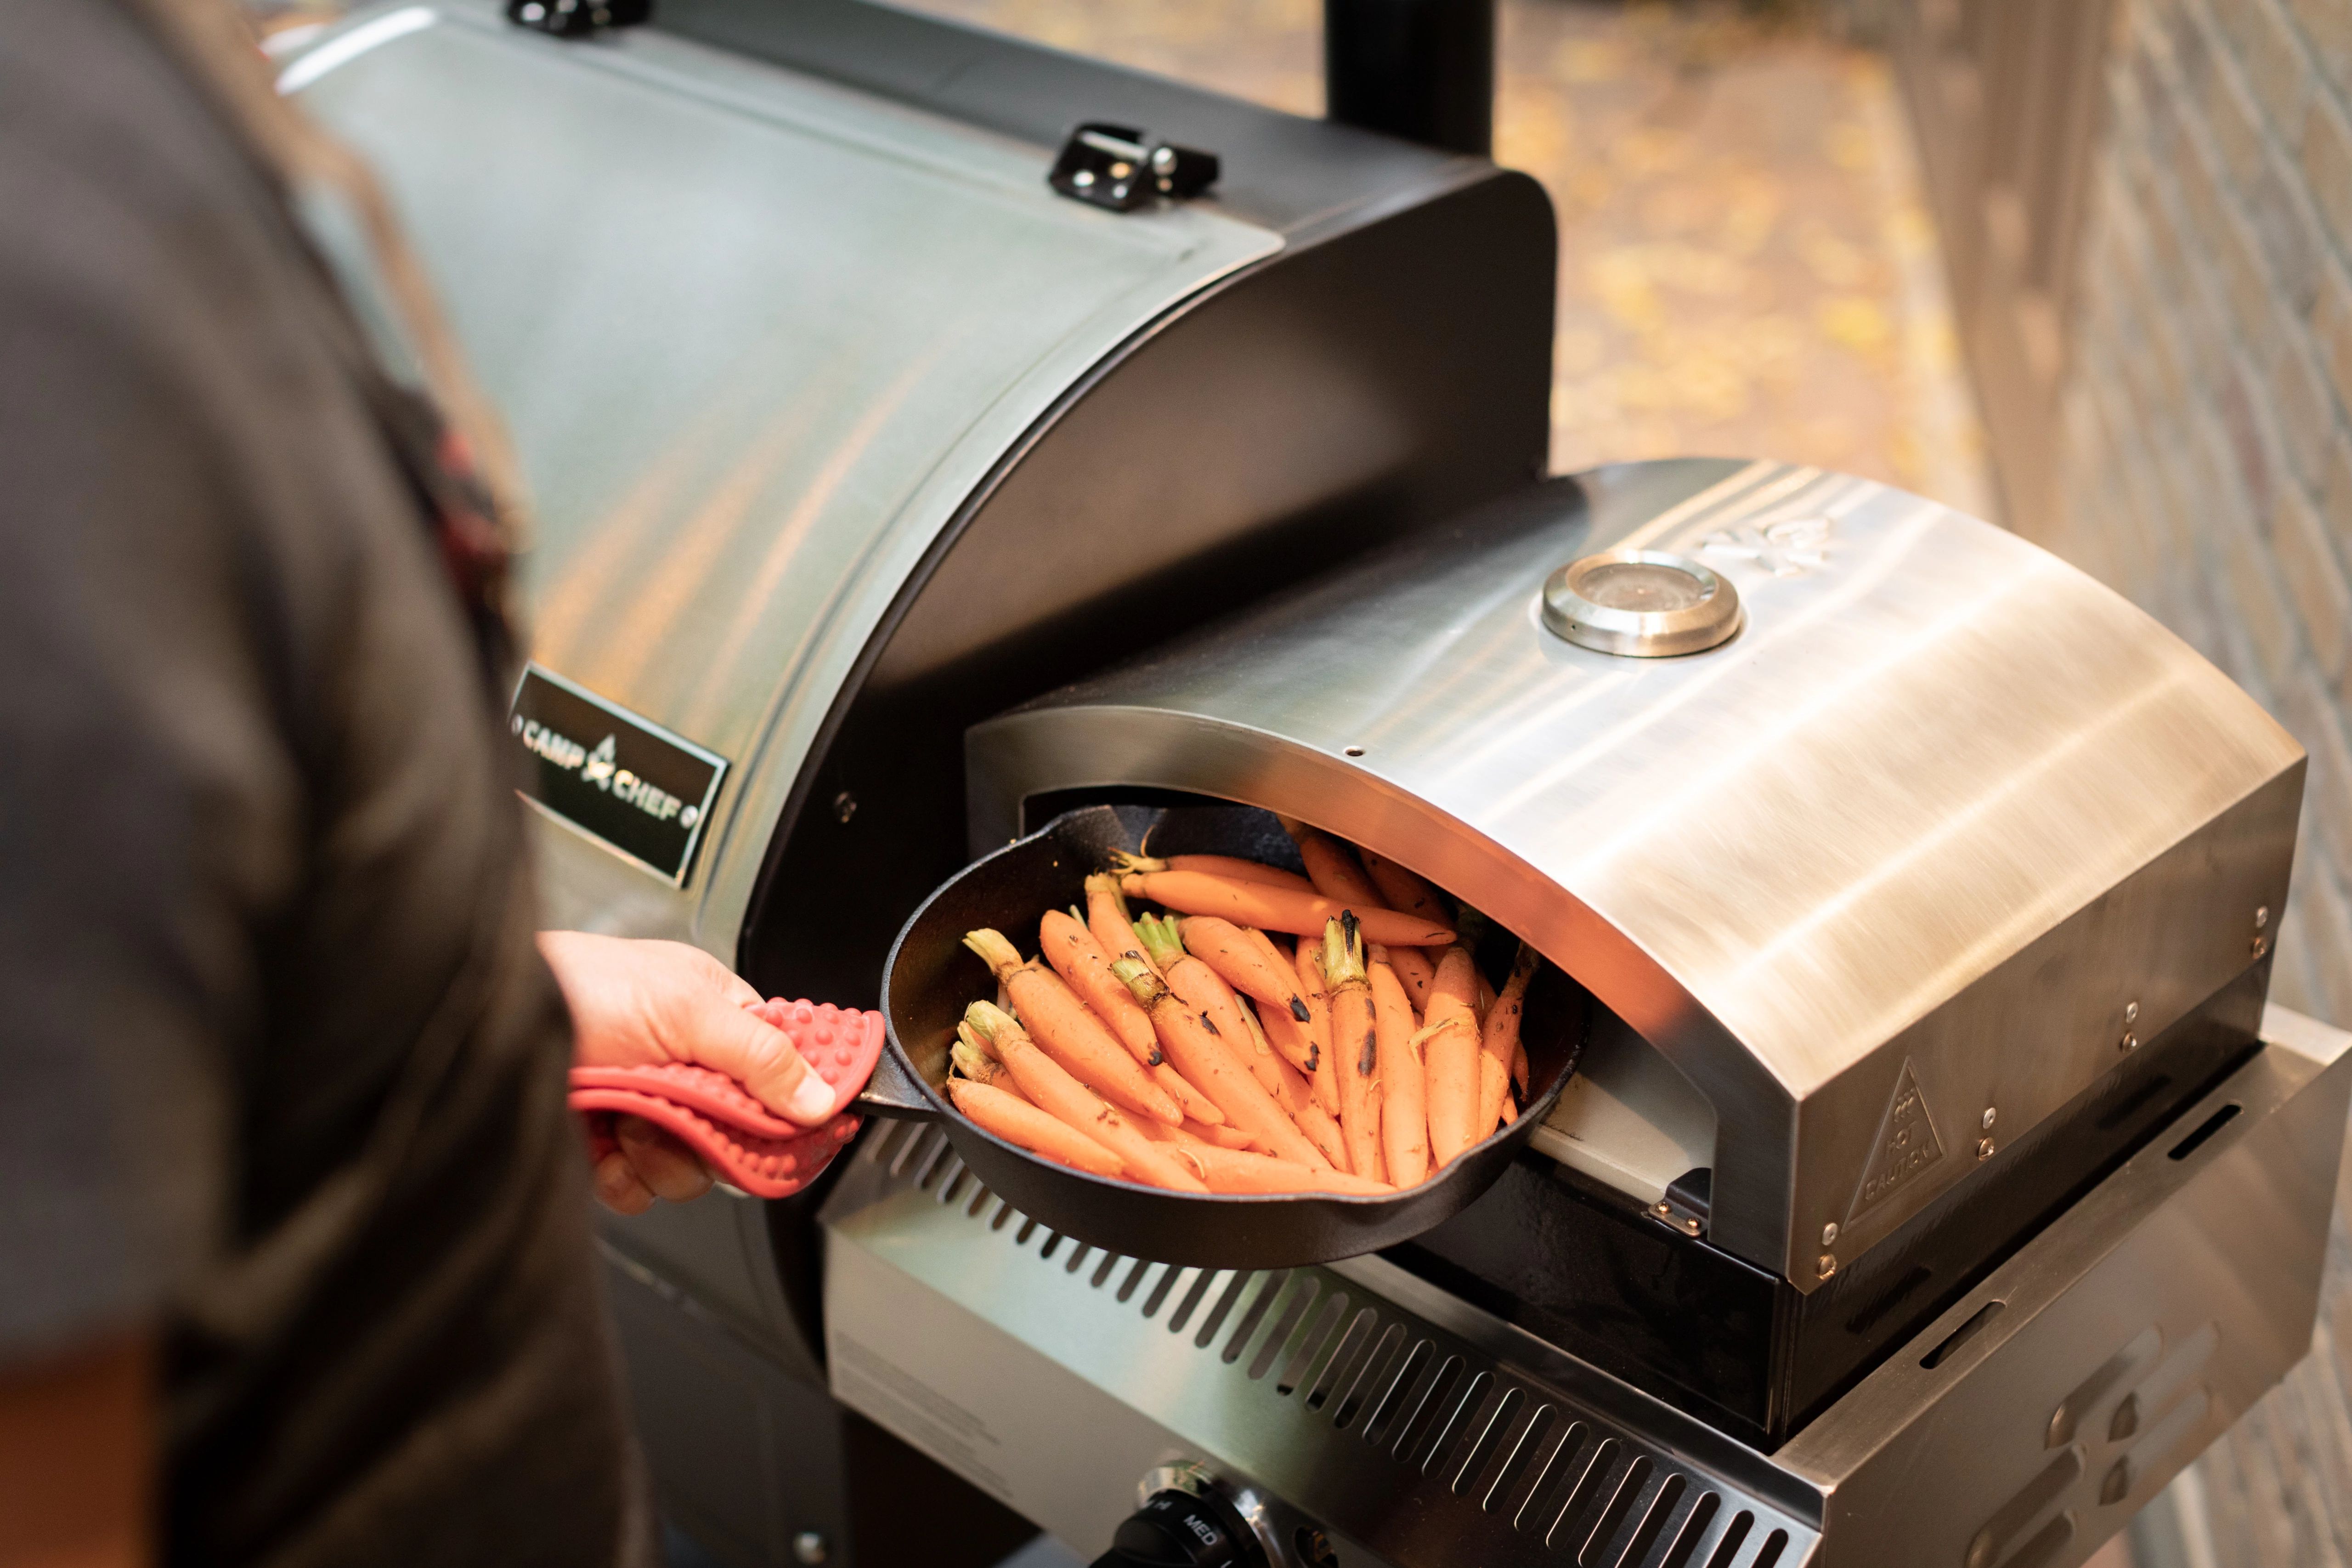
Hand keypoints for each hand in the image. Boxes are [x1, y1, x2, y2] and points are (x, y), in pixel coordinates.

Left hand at [538, 932, 834, 1213]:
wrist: (490, 1024)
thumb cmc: (578, 984)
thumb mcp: (685, 1007)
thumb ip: (760, 1053)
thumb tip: (819, 1094)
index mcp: (715, 1016)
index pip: (780, 1067)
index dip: (793, 1104)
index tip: (799, 1133)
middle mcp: (686, 1065)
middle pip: (739, 1132)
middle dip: (713, 1137)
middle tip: (694, 1121)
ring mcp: (646, 1107)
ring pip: (690, 1168)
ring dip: (663, 1155)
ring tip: (633, 1119)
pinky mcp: (607, 1146)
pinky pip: (639, 1189)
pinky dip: (624, 1179)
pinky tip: (608, 1147)